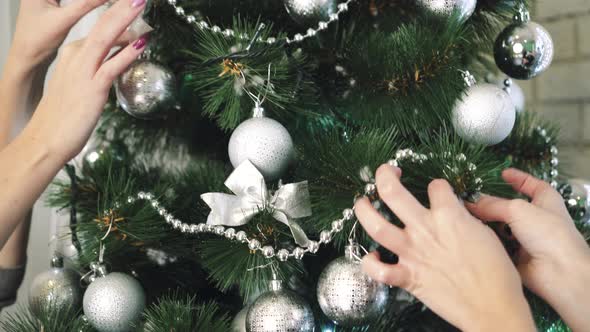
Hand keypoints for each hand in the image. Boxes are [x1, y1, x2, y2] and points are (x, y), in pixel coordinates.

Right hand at [0, 0, 147, 246]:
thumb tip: (113, 66)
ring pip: (105, 38)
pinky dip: (128, 53)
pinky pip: (112, 66)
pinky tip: (143, 43)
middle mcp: (76, 58)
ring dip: (125, 20)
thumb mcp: (79, 87)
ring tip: (141, 3)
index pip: (98, 30)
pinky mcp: (92, 88)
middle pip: (101, 26)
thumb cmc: (63, 117)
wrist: (45, 140)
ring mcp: (83, 72)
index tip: (131, 5)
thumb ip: (96, 73)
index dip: (116, 17)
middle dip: (120, 8)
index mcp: (73, 56)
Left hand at [354, 165, 534, 331]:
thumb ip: (463, 218)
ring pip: (376, 225)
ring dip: (364, 211)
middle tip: (385, 172)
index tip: (438, 191)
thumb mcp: (485, 233)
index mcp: (449, 216)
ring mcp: (412, 253)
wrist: (493, 308)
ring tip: (362, 202)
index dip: (437, 186)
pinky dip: (370, 264)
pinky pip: (378, 270)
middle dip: (384, 176)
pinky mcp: (407, 277)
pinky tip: (372, 256)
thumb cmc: (497, 273)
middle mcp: (425, 229)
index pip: (436, 186)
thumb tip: (453, 211)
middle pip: (392, 192)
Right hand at [467, 168, 589, 330]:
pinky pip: (498, 244)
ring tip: (463, 215)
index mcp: (545, 200)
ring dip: (487, 223)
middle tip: (469, 198)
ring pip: (502, 226)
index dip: (517, 178)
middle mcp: (536, 217)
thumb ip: (492, 205)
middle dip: (492, 203)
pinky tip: (470, 235)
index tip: (501, 173)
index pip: (531, 184)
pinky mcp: (516, 255)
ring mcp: (526, 237)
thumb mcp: (517, 209)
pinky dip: (487, 240)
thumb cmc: (546, 232)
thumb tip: (469, 202)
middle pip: (510, 206)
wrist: (559, 272)